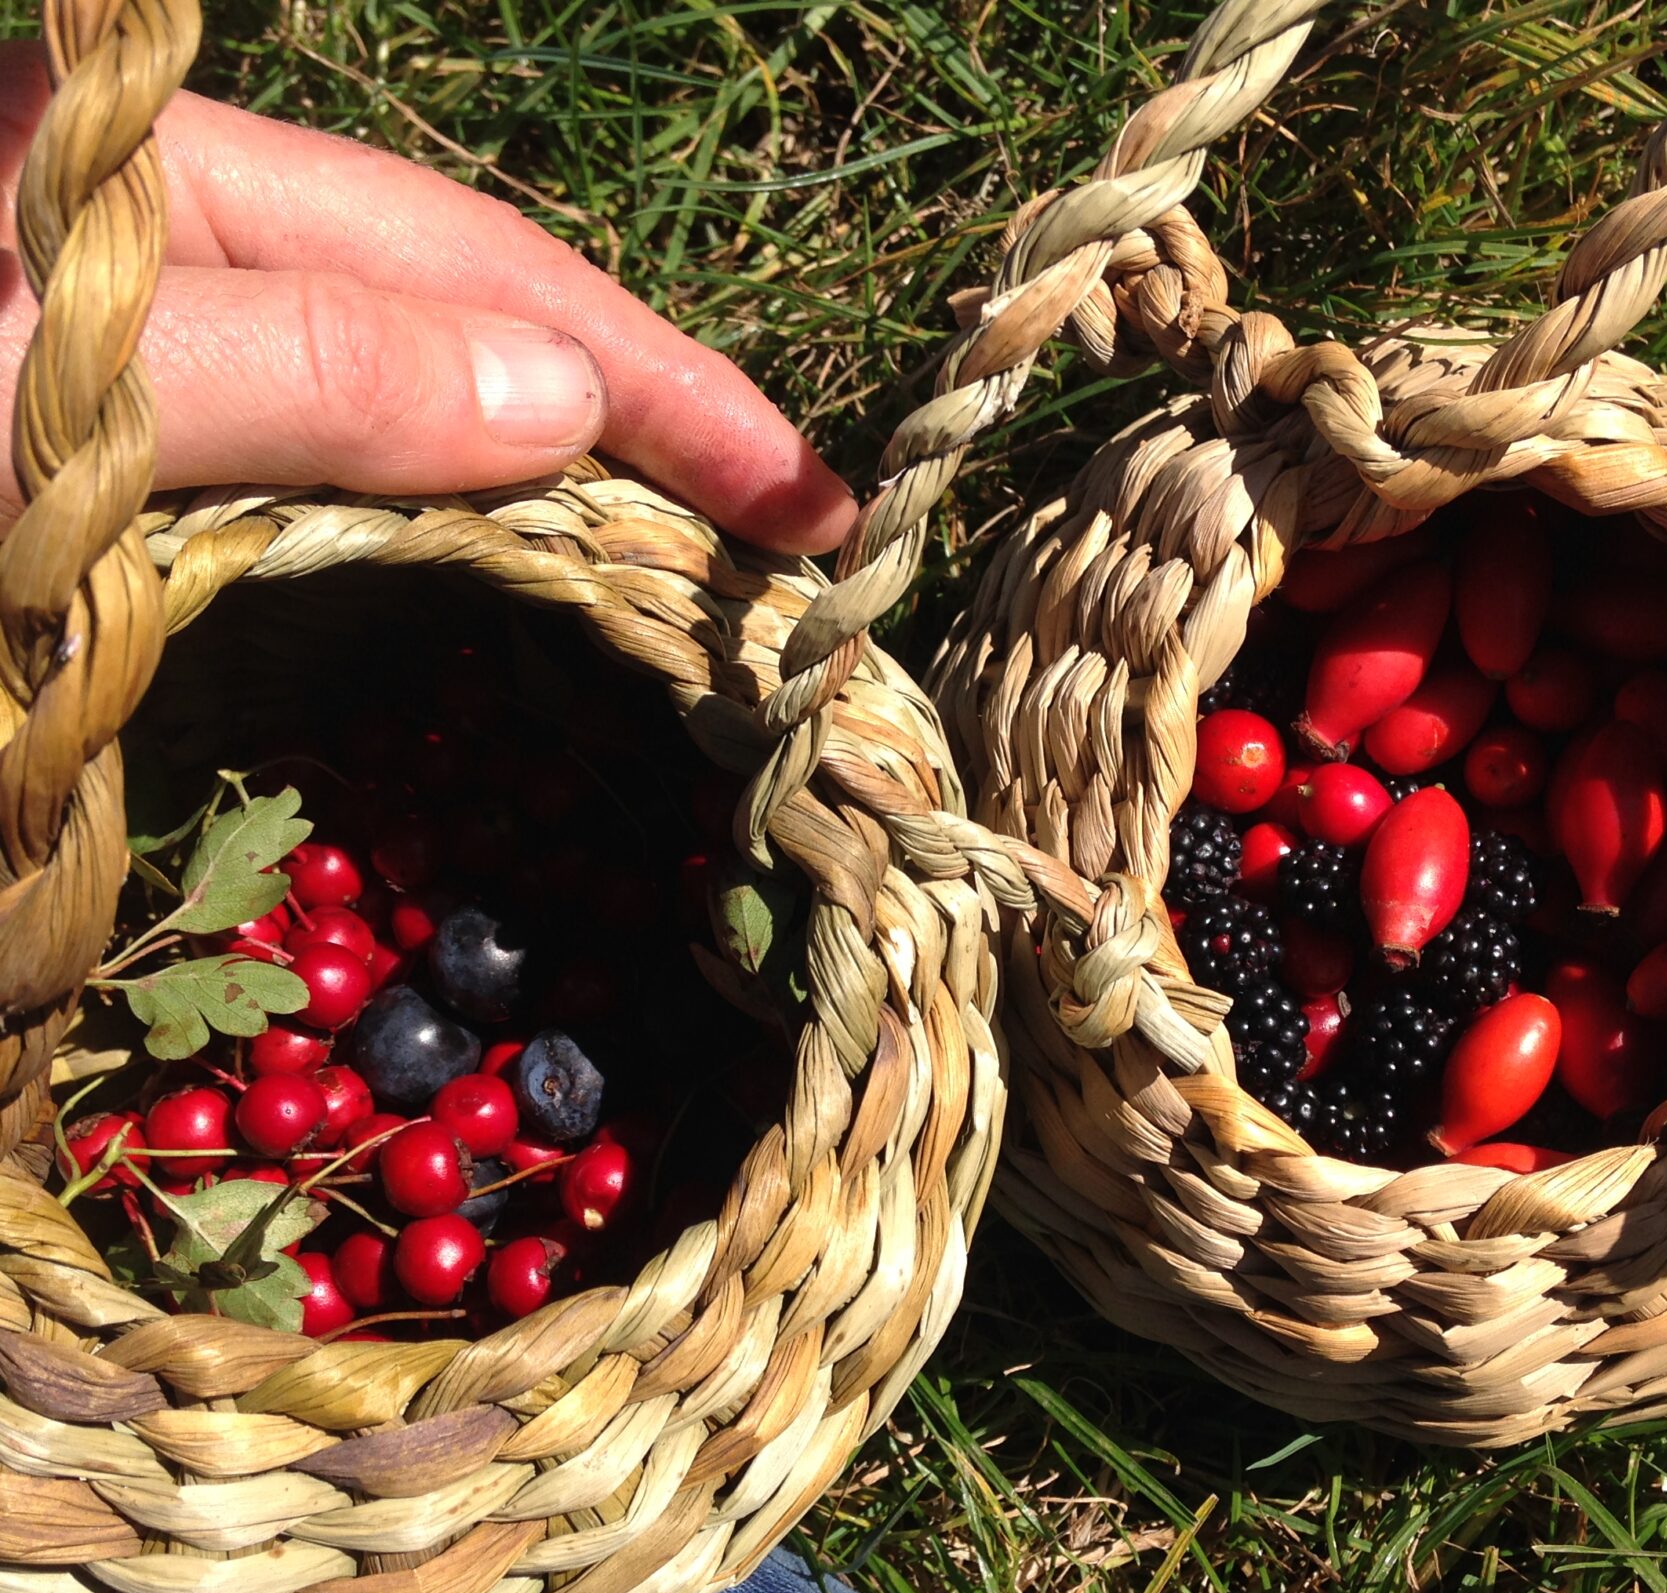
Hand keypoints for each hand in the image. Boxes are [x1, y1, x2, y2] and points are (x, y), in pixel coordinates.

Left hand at [0, 42, 854, 552]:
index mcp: (168, 183)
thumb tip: (562, 394)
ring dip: (556, 478)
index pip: (478, 270)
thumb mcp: (50, 382)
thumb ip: (306, 370)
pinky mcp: (110, 460)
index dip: (660, 384)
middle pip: (467, 316)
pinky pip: (321, 478)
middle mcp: (184, 249)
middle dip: (641, 422)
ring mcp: (148, 351)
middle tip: (794, 537)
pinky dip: (435, 526)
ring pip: (405, 402)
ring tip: (691, 551)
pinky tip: (501, 548)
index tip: (805, 499)